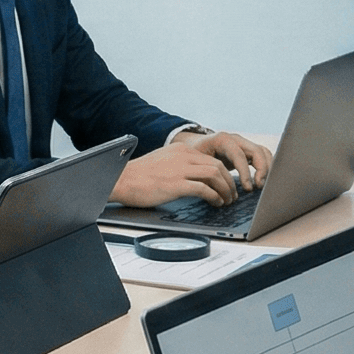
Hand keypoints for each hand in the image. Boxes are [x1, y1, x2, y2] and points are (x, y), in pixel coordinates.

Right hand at [112, 144, 239, 207]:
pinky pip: (204, 189)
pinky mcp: (176, 184)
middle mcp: (183, 156)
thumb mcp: (162, 163)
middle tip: (233, 195)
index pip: (211, 159)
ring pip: (215, 175)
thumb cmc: (138, 176)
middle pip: (218, 166)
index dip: (224, 173)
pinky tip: (216, 203)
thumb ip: (179, 166)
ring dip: (225, 190)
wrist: (120, 180)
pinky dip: (214, 196)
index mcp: (180, 150)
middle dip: (229, 182)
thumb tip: (194, 179)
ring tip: (227, 201)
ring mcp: (180, 169)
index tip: (227, 184)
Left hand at [175, 130, 273, 193]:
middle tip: (259, 186)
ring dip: (267, 168)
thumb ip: (205, 174)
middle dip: (262, 169)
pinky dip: (266, 167)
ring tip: (261, 185)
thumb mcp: (195, 161)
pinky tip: (262, 180)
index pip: (239, 155)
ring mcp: (243, 143)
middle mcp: (236, 139)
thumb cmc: (193, 154)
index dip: (245, 172)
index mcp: (222, 139)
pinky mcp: (247, 150)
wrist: (194, 144)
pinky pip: (263, 155)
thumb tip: (215, 193)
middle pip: (257, 151)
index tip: (248, 188)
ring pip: (263, 152)